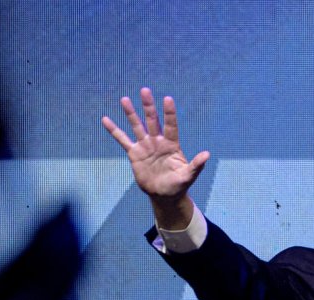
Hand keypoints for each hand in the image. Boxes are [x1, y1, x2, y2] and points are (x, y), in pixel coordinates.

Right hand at [102, 88, 208, 228]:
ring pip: (137, 126)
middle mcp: (158, 141)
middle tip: (145, 90)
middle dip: (148, 106)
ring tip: (124, 99)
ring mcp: (145, 146)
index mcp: (171, 144)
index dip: (169, 113)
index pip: (171, 125)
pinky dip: (114, 130)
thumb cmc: (178, 185)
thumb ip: (196, 165)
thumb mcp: (188, 176)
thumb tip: (207, 154)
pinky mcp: (134, 153)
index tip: (167, 99)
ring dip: (131, 113)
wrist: (163, 195)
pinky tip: (106, 120)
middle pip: (152, 120)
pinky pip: (122, 140)